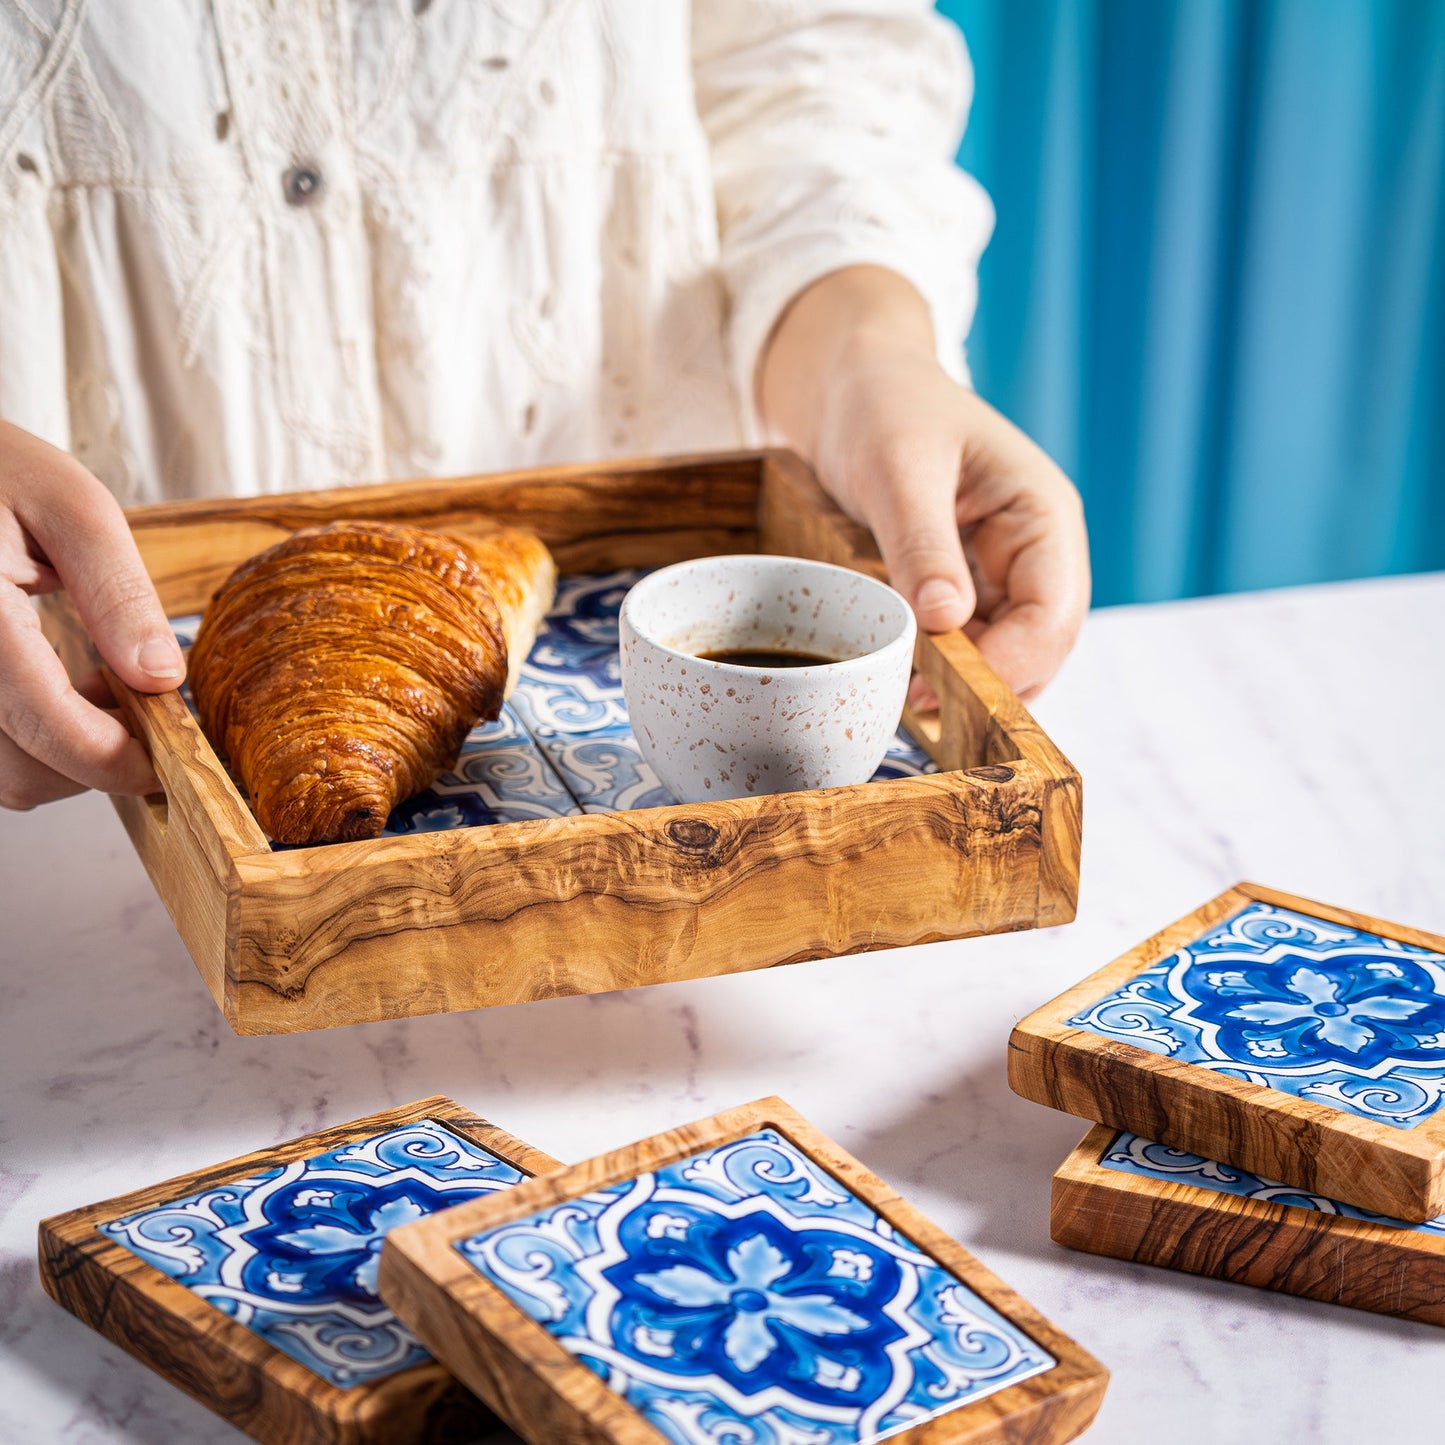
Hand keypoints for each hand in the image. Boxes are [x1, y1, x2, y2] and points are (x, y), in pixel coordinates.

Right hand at [0, 421, 183, 808]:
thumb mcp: (73, 508)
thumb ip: (118, 594)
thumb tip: (162, 678)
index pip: (48, 727)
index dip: (118, 759)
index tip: (173, 753)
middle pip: (24, 771)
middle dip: (97, 755)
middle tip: (140, 699)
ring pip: (3, 774)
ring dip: (64, 752)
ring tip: (96, 682)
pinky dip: (31, 740)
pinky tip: (56, 687)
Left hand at [758, 267, 1088, 701]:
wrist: (856, 386)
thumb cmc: (884, 408)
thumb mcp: (898, 469)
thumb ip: (922, 543)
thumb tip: (946, 622)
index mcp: (1041, 514)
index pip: (1053, 611)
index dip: (1008, 662)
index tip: (941, 690)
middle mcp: (1037, 551)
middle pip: (1041, 646)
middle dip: (988, 683)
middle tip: (913, 707)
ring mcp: (1006, 573)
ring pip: (1008, 654)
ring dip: (966, 684)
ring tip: (903, 698)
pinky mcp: (971, 587)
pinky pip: (973, 644)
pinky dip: (945, 668)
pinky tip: (903, 678)